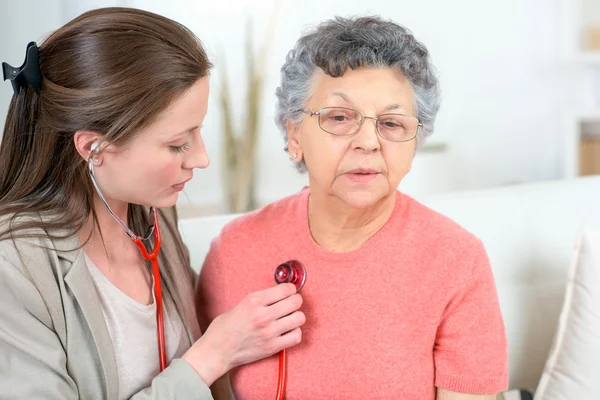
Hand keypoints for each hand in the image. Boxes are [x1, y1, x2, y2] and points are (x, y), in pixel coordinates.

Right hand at [183, 283, 304, 385]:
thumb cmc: (224, 328)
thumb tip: (279, 294)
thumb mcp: (241, 304)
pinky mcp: (272, 347)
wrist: (217, 350)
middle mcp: (263, 315)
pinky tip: (288, 331)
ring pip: (299, 318)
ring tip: (290, 318)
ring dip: (296, 317)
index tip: (290, 291)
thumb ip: (261, 299)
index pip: (285, 289)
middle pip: (295, 302)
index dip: (291, 289)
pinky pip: (296, 336)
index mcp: (254, 301)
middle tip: (292, 303)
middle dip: (296, 300)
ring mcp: (269, 332)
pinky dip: (295, 333)